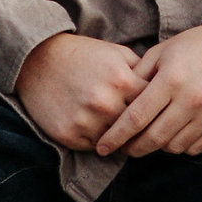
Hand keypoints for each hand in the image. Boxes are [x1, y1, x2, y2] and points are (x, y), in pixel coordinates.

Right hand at [15, 31, 148, 150]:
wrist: (38, 59)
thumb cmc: (83, 55)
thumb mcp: (117, 53)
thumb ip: (142, 71)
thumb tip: (164, 89)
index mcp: (123, 80)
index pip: (154, 107)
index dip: (157, 112)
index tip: (159, 115)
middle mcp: (106, 103)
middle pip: (137, 129)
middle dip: (141, 129)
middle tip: (144, 131)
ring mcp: (86, 121)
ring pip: (116, 142)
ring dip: (120, 139)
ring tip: (121, 132)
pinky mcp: (68, 134)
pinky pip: (93, 148)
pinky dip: (97, 142)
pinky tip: (97, 130)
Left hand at [93, 18, 201, 160]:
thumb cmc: (195, 45)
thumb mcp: (163, 51)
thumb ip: (139, 75)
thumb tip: (117, 100)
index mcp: (171, 79)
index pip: (136, 117)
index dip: (116, 136)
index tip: (102, 146)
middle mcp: (191, 100)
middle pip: (153, 138)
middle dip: (132, 148)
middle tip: (123, 148)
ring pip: (173, 147)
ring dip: (157, 147)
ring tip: (150, 137)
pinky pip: (194, 148)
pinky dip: (180, 147)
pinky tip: (173, 135)